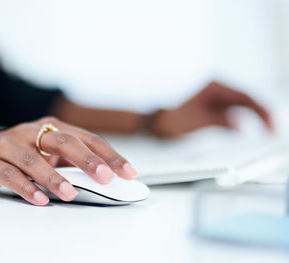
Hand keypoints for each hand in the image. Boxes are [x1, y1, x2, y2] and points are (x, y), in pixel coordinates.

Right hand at [0, 117, 136, 205]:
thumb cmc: (12, 154)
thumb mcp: (42, 153)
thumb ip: (67, 162)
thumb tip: (103, 178)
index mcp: (48, 127)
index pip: (85, 138)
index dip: (108, 154)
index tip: (128, 172)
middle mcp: (29, 132)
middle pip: (62, 142)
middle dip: (86, 160)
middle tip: (105, 177)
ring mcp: (7, 145)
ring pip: (33, 160)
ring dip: (53, 178)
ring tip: (71, 193)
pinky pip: (9, 175)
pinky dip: (25, 187)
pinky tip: (39, 200)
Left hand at [150, 82, 273, 136]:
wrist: (153, 122)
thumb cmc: (170, 120)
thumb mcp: (196, 122)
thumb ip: (220, 122)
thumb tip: (242, 126)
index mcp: (215, 86)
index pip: (245, 97)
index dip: (262, 112)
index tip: (271, 127)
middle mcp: (218, 88)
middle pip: (248, 100)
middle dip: (263, 115)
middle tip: (275, 133)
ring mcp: (217, 96)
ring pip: (245, 106)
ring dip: (257, 118)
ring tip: (270, 134)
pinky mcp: (216, 106)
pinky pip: (237, 112)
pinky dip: (247, 121)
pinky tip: (255, 132)